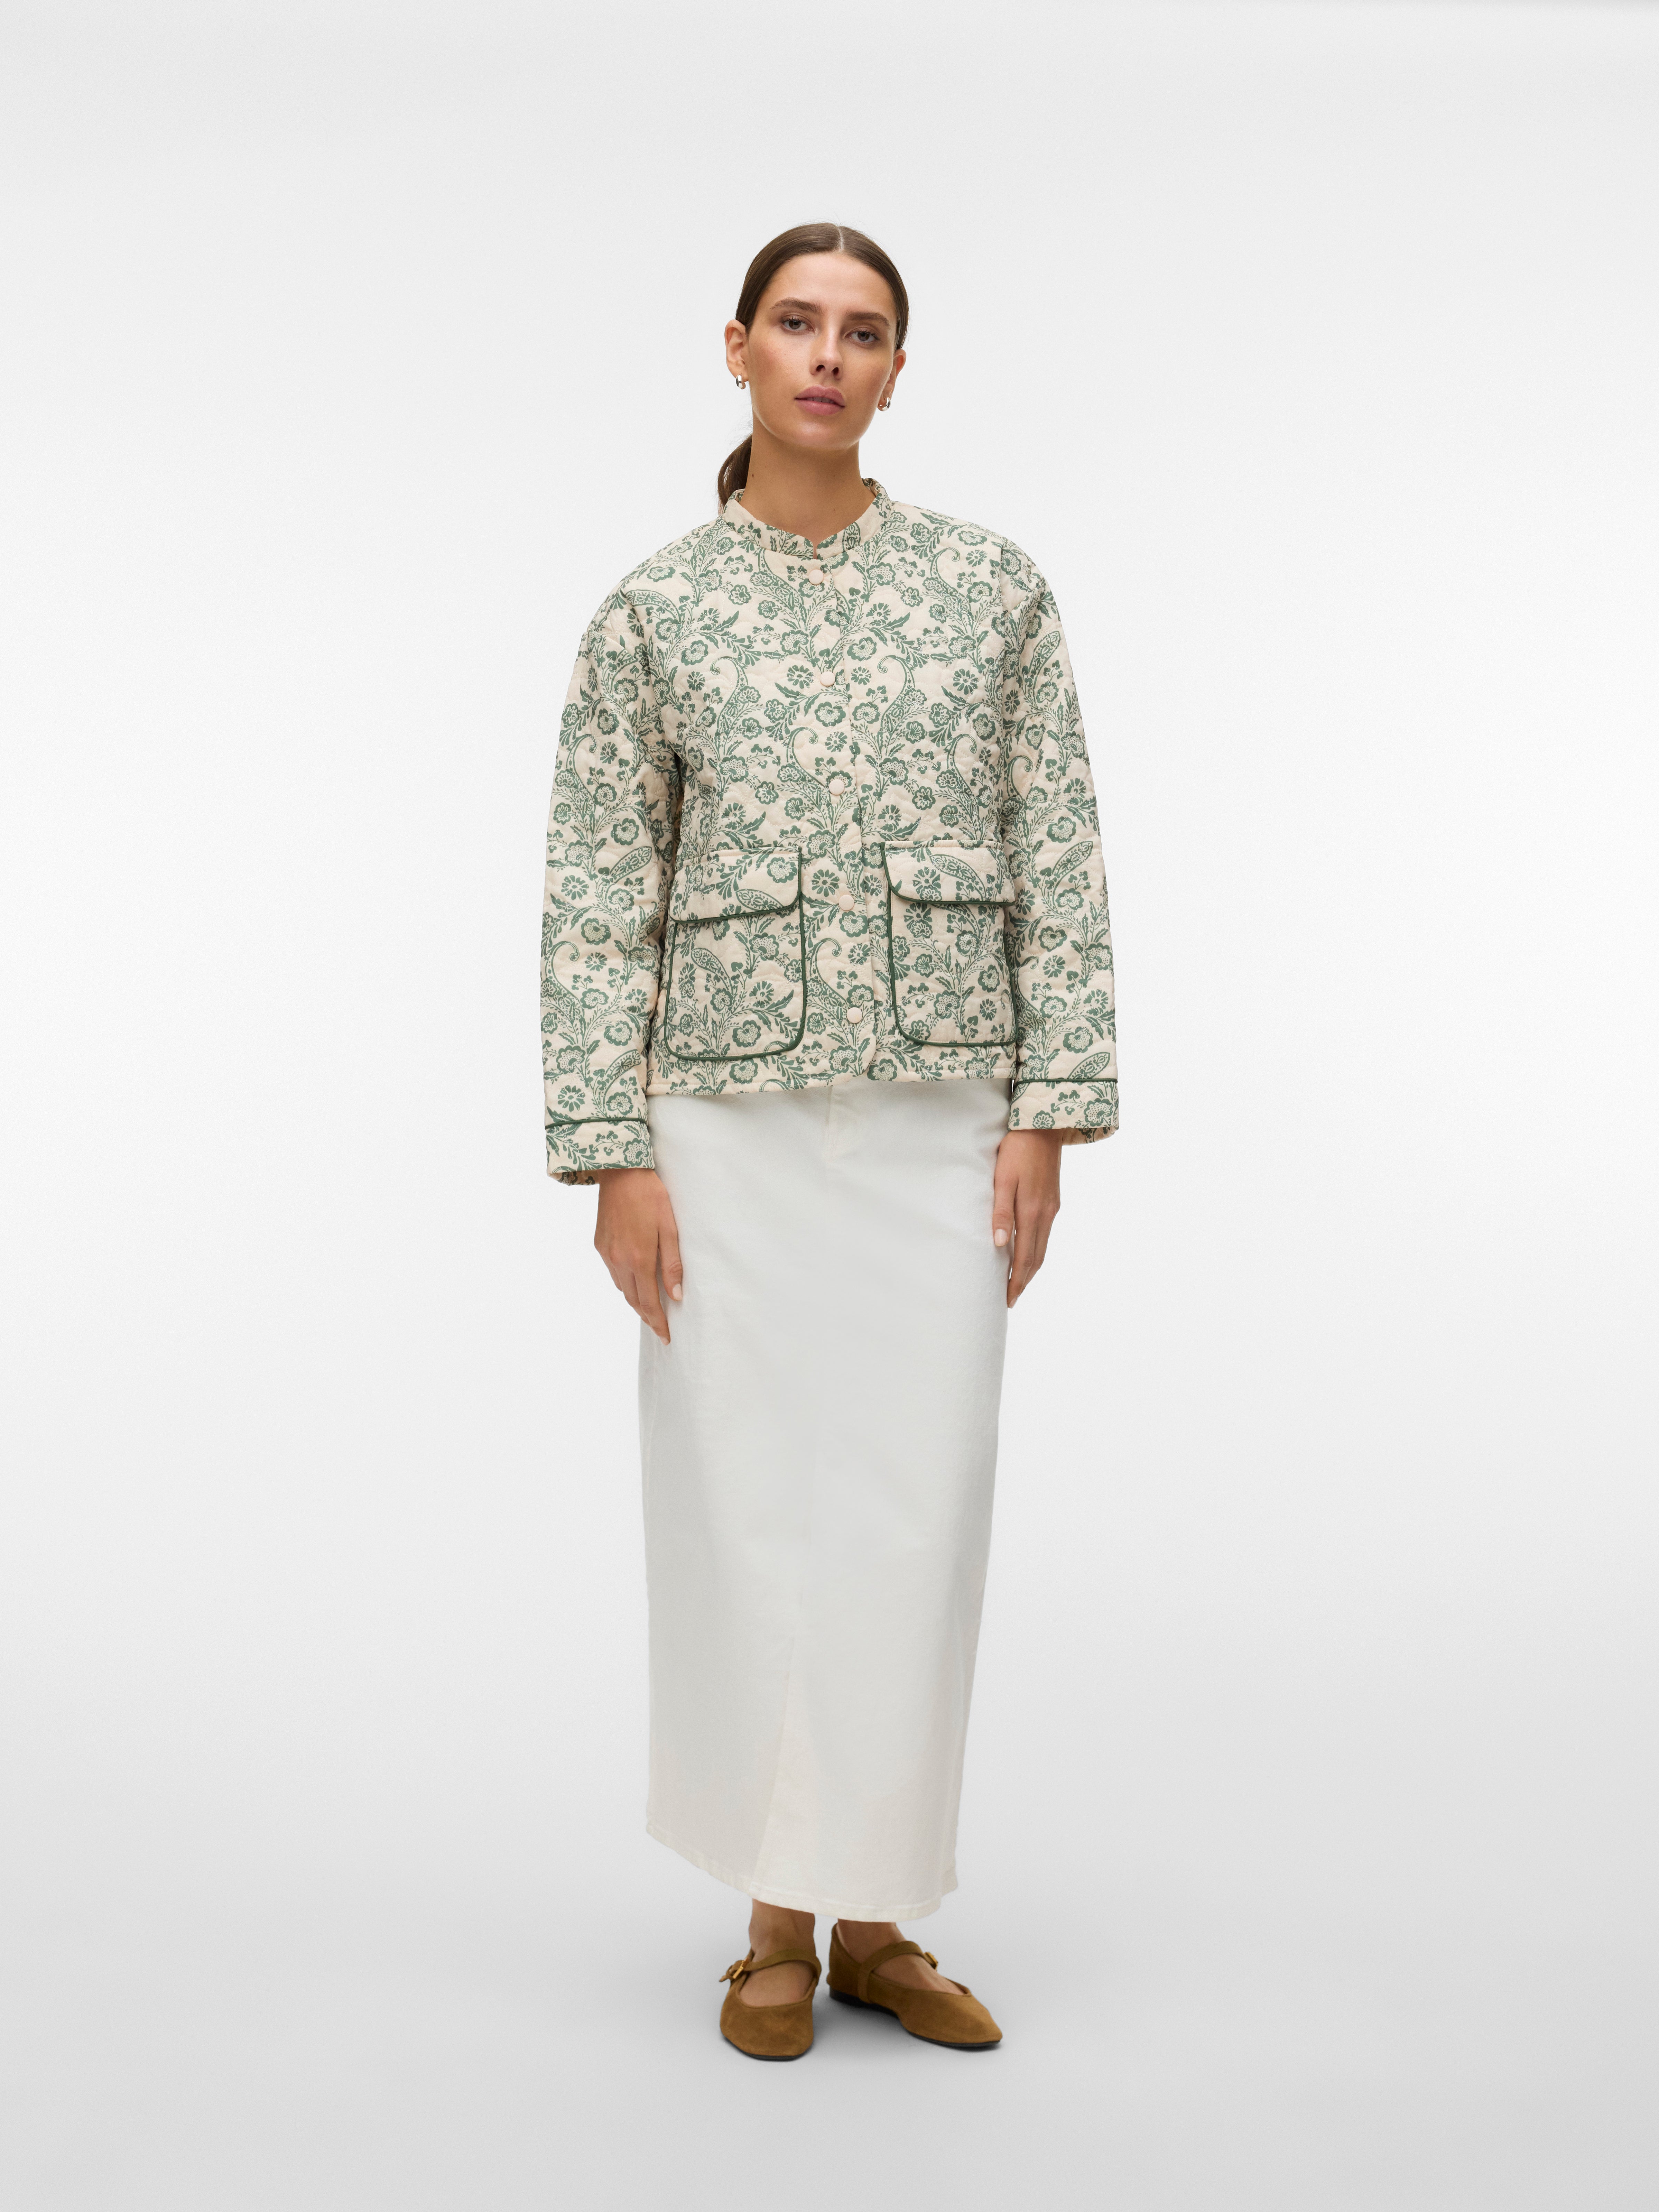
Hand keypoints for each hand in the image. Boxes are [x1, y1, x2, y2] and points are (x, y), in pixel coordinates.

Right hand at [593, 1167, 682, 1343]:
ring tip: (651, 1306)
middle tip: (660, 1326)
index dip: (658, 1323)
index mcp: (639, 1259)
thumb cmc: (651, 1196)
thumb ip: (672, 1264)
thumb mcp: (670, 1228)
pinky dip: (626, 1282)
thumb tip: (676, 1296)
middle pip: (634, 1300)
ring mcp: (606, 1254)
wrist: (620, 1172)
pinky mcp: (600, 1245)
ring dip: (636, 1300)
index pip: (649, 1303)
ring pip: (622, 1288)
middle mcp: (619, 1261)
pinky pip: (613, 1272)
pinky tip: (636, 1278)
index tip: (666, 1337)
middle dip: (647, 1316)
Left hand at [991, 1129, 1062, 1308]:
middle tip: (1011, 1299)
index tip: (1008, 1299)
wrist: (1043, 1126)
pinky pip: (1045, 1233)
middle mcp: (1046, 1214)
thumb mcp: (1003, 1179)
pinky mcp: (1053, 1200)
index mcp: (1032, 1211)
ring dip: (1031, 1268)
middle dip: (1024, 1281)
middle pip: (1036, 1258)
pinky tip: (1028, 1252)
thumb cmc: (1017, 1150)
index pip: (1024, 1257)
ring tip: (1019, 1282)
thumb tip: (1000, 1244)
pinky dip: (1037, 1250)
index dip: (1016, 1280)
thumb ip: (1001, 1212)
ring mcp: (1052, 1208)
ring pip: (1042, 1247)